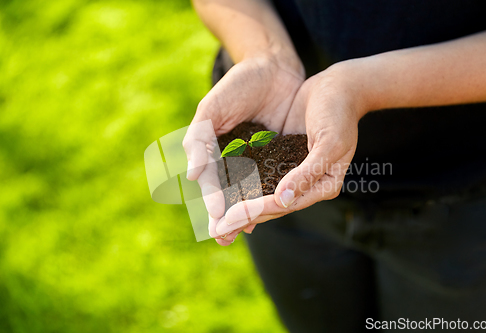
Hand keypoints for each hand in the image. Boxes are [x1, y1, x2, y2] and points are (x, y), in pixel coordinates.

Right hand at [183, 53, 303, 245]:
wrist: (272, 67)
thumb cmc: (238, 85)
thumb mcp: (213, 108)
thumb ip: (200, 140)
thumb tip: (194, 176)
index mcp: (215, 151)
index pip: (212, 182)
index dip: (212, 201)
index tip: (215, 218)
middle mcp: (237, 160)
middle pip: (230, 194)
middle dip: (227, 216)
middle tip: (224, 239)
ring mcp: (260, 159)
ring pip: (254, 191)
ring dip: (251, 211)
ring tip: (248, 230)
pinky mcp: (282, 155)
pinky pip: (277, 178)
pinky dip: (275, 193)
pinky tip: (276, 207)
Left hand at [218, 61, 365, 230]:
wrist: (337, 87)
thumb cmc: (339, 112)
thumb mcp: (330, 143)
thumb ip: (307, 173)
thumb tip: (283, 200)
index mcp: (324, 185)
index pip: (284, 204)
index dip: (256, 211)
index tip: (229, 219)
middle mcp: (308, 184)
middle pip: (271, 206)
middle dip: (243, 219)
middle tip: (216, 233)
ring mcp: (294, 172)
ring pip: (263, 195)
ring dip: (240, 208)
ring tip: (215, 223)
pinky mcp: (283, 158)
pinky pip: (261, 176)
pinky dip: (243, 186)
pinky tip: (224, 193)